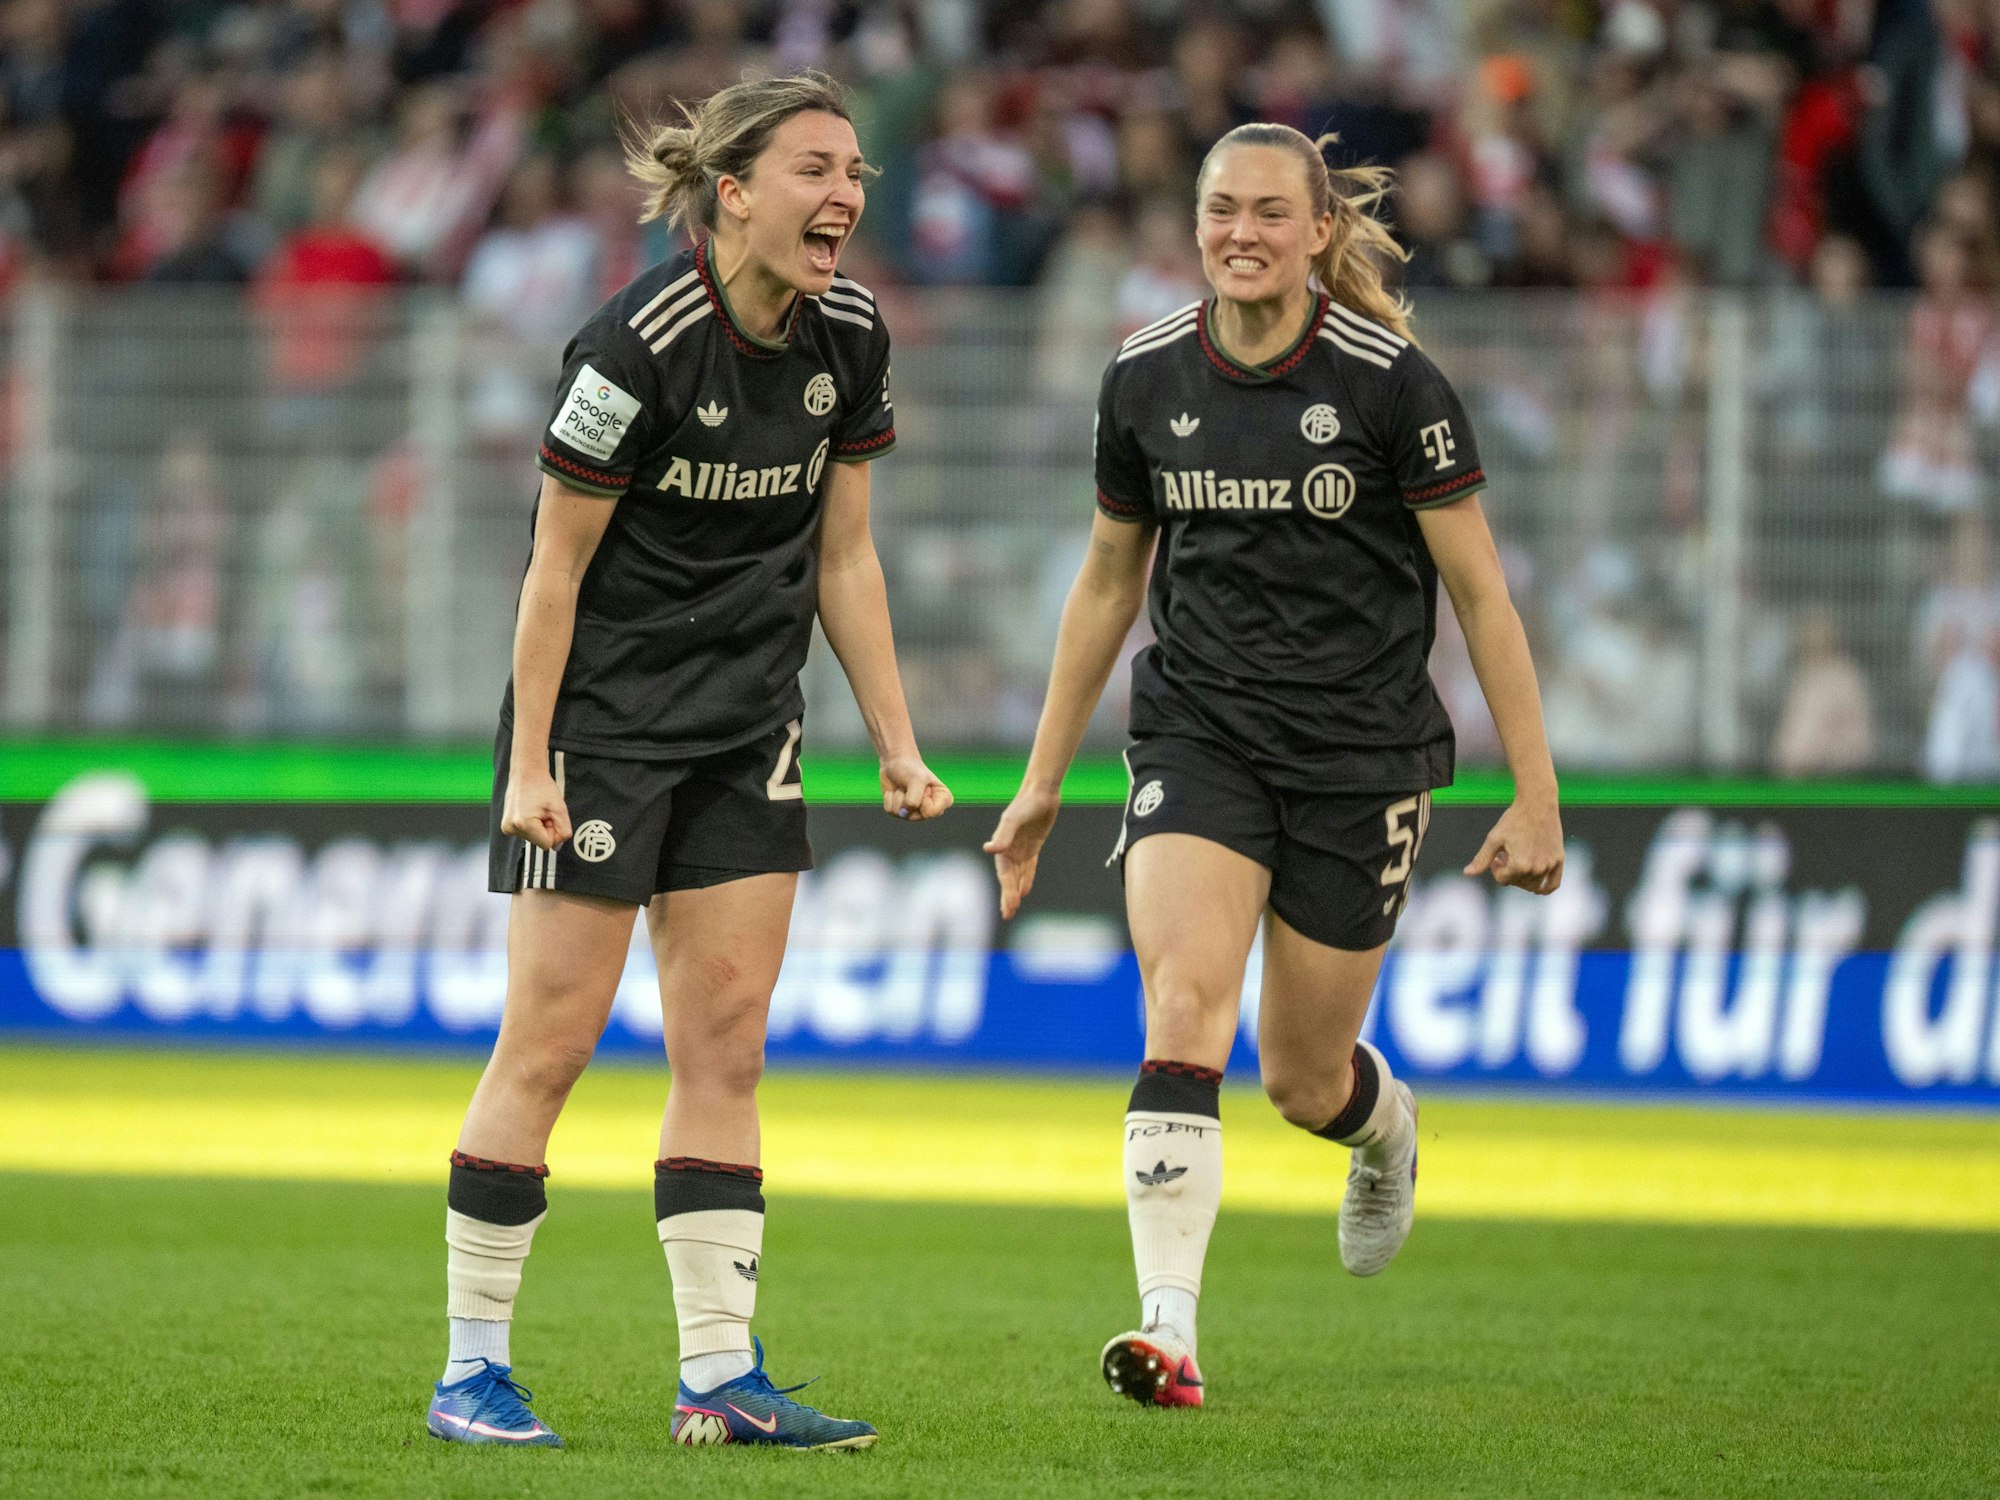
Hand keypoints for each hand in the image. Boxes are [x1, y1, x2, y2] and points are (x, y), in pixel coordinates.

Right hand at [501, 762, 570, 850]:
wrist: (526, 772)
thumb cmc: (541, 785)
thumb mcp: (560, 809)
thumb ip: (563, 831)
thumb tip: (557, 846)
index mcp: (523, 824)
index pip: (547, 844)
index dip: (553, 831)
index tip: (550, 817)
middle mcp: (511, 828)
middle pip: (539, 841)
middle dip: (545, 828)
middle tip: (544, 811)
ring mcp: (506, 827)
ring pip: (533, 837)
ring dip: (539, 825)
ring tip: (536, 809)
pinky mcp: (506, 825)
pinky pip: (526, 832)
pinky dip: (532, 823)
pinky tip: (530, 810)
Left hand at [880, 753, 952, 820]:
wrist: (895, 762)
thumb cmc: (911, 768)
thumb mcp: (917, 780)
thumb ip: (913, 800)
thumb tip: (903, 814)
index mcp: (943, 800)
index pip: (931, 813)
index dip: (923, 801)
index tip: (924, 787)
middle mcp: (930, 809)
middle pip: (915, 816)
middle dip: (908, 798)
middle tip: (911, 785)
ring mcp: (915, 812)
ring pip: (901, 814)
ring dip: (898, 797)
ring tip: (903, 787)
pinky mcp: (900, 812)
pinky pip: (891, 811)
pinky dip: (889, 799)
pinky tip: (894, 791)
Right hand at [983, 785, 1059, 918]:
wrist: (1041, 792)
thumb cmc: (1026, 803)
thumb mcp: (1014, 819)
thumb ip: (1004, 835)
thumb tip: (989, 849)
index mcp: (1003, 846)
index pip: (1004, 873)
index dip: (1007, 890)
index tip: (1010, 906)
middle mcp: (1010, 849)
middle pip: (1009, 878)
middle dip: (1008, 896)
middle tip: (1008, 915)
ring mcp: (1021, 848)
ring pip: (1018, 875)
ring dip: (1015, 891)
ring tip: (1013, 909)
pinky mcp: (1033, 846)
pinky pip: (1029, 867)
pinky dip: (1027, 879)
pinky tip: (1026, 891)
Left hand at [1464, 798, 1563, 892]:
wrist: (1538, 803)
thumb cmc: (1513, 819)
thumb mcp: (1494, 839)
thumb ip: (1481, 859)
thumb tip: (1467, 874)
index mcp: (1519, 865)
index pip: (1502, 880)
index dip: (1496, 868)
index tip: (1498, 855)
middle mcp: (1536, 868)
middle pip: (1517, 883)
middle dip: (1509, 872)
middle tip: (1507, 855)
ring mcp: (1550, 865)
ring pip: (1533, 886)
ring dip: (1523, 877)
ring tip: (1519, 859)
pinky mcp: (1559, 860)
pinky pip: (1553, 884)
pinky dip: (1544, 888)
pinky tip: (1537, 887)